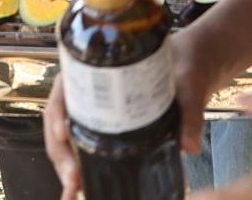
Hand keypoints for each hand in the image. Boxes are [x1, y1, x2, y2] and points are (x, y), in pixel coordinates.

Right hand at [46, 30, 223, 198]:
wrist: (192, 67)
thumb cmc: (184, 64)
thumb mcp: (188, 82)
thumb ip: (190, 111)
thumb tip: (189, 145)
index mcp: (99, 66)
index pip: (65, 86)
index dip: (58, 110)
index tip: (62, 132)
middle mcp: (90, 89)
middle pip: (61, 119)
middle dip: (61, 150)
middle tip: (73, 177)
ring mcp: (96, 112)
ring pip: (67, 138)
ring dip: (66, 165)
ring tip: (72, 191)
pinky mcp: (108, 130)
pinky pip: (84, 149)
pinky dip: (79, 171)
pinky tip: (78, 190)